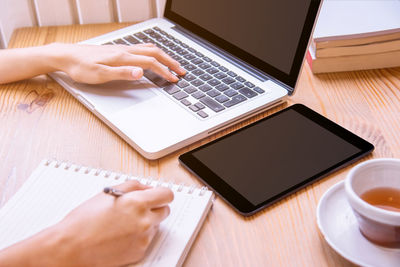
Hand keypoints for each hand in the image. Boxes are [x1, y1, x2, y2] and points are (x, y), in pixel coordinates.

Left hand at [49, 43, 185, 83]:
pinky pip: (141, 48)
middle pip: (154, 53)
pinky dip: (153, 52)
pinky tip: (153, 56)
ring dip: (164, 56)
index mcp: (123, 57)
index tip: (175, 79)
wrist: (66, 56)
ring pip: (149, 49)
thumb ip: (122, 73)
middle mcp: (125, 50)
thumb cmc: (81, 67)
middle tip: (182, 70)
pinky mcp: (118, 50)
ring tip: (172, 63)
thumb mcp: (100, 74)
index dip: (165, 71)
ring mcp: (122, 49)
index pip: (151, 63)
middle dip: (170, 62)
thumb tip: (141, 72)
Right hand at [57, 181, 173, 265]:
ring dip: (146, 222)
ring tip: (124, 223)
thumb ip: (134, 186)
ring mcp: (143, 238)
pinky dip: (139, 236)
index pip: (167, 195)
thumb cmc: (85, 220)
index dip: (162, 194)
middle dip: (155, 207)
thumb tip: (148, 188)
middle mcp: (144, 220)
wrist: (72, 246)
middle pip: (165, 210)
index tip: (157, 195)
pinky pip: (147, 240)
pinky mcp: (139, 251)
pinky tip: (122, 234)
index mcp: (138, 202)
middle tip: (139, 208)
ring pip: (156, 225)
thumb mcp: (108, 192)